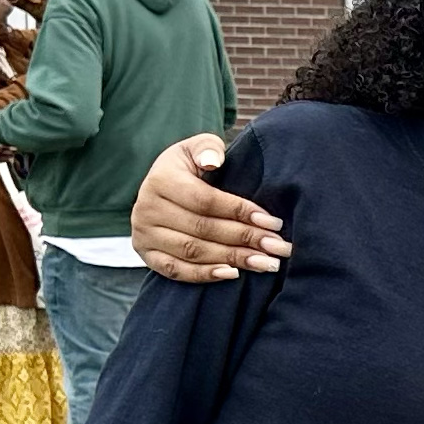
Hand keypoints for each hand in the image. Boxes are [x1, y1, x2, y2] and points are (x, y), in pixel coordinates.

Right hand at [133, 134, 285, 280]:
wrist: (160, 187)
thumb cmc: (188, 166)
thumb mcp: (196, 148)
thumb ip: (208, 148)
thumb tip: (213, 162)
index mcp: (161, 180)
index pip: (205, 200)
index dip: (240, 211)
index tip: (273, 222)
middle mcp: (147, 208)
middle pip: (203, 228)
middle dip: (245, 239)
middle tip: (278, 247)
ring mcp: (145, 234)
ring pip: (193, 252)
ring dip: (233, 259)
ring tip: (266, 263)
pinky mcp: (146, 254)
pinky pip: (176, 270)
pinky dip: (204, 275)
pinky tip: (233, 274)